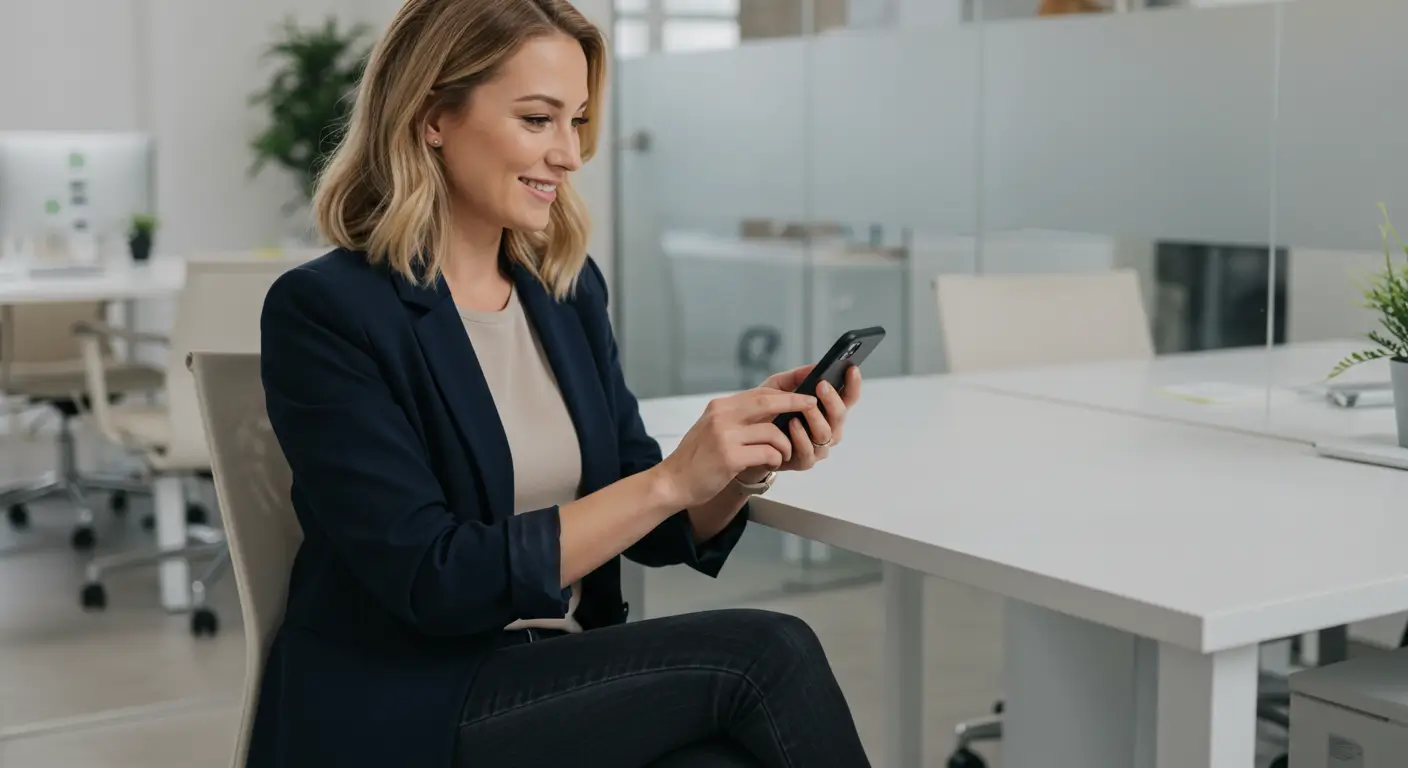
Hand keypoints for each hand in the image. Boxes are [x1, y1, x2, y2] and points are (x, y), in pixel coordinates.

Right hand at [654, 388, 817, 508]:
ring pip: (772, 432)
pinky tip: (770, 465)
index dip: (785, 392)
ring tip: (782, 455)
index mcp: (720, 407)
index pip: (759, 393)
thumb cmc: (696, 459)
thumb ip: (736, 418)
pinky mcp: (729, 457)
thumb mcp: (712, 429)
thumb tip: (770, 409)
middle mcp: (722, 416)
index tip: (804, 393)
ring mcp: (724, 436)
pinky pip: (767, 453)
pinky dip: (775, 459)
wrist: (672, 482)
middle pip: (768, 402)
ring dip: (784, 445)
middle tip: (813, 407)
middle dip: (795, 403)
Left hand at [753, 364, 863, 474]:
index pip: (848, 397)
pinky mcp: (805, 461)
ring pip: (826, 434)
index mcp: (828, 410)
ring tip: (805, 406)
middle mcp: (829, 429)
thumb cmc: (769, 410)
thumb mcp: (778, 387)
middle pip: (840, 415)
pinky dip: (801, 437)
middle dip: (832, 399)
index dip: (853, 384)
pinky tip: (793, 424)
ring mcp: (819, 447)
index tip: (852, 368)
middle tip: (821, 385)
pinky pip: (808, 451)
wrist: (750, 438)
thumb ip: (796, 376)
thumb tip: (815, 366)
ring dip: (815, 418)